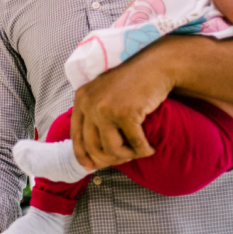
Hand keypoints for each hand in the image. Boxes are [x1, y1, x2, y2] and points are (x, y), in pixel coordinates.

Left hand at [71, 40, 176, 169]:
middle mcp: (90, 103)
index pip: (76, 135)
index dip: (82, 154)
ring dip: (127, 156)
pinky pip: (134, 144)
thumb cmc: (133, 82)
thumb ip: (93, 112)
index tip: (90, 167)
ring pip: (112, 149)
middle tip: (124, 159)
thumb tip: (91, 150)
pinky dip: (143, 150)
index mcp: (81, 98)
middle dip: (109, 159)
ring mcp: (106, 109)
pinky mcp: (126, 114)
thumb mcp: (104, 93)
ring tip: (137, 152)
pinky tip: (149, 149)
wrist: (156, 66)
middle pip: (93, 146)